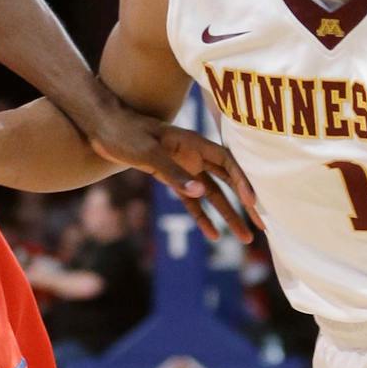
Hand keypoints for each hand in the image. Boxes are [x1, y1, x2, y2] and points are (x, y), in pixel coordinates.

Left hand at [82, 102, 260, 244]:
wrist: (103, 128)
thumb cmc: (125, 133)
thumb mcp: (147, 153)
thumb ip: (173, 173)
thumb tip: (201, 192)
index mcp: (194, 142)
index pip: (227, 162)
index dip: (243, 181)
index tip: (253, 202)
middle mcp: (195, 155)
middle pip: (229, 180)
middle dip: (246, 203)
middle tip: (263, 225)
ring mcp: (185, 168)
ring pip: (214, 194)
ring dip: (228, 215)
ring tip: (245, 239)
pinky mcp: (172, 178)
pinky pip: (191, 202)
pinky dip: (201, 217)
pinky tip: (212, 235)